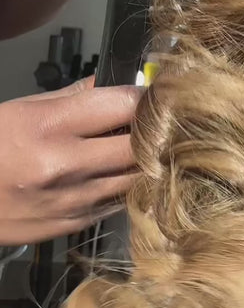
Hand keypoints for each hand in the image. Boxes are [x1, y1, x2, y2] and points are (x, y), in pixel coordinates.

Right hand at [0, 78, 139, 245]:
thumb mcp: (21, 108)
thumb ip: (74, 96)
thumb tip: (116, 83)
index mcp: (49, 125)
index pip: (124, 105)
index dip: (148, 98)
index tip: (155, 95)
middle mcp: (65, 165)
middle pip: (140, 146)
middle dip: (153, 132)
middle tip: (157, 123)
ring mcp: (72, 199)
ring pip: (137, 178)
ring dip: (144, 162)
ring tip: (138, 148)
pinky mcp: (74, 224)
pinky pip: (118, 202)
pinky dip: (123, 187)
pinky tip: (114, 175)